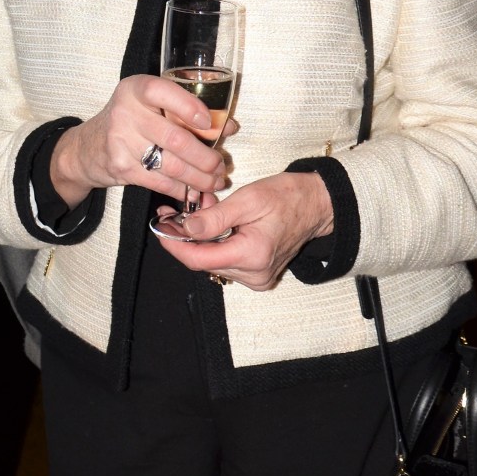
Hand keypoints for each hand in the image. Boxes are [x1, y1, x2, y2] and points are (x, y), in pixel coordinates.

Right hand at [49, 74, 233, 208]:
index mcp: (136, 89)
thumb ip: (185, 110)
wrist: (88, 148)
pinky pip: (161, 182)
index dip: (189, 107)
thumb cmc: (129, 121)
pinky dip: (182, 189)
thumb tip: (228, 126)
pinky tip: (195, 191)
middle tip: (220, 165)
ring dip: (199, 178)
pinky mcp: (122, 168)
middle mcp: (126, 112)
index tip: (209, 123)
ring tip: (215, 181)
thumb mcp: (149, 105)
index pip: (163, 92)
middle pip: (175, 138)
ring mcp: (121, 142)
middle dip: (205, 157)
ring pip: (172, 165)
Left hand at [152, 171, 332, 289]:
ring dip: (200, 236)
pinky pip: (224, 260)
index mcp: (253, 256)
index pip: (198, 259)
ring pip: (212, 260)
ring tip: (203, 207)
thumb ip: (213, 218)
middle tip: (179, 208)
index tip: (159, 227)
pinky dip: (214, 241)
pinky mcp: (257, 274)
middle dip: (186, 235)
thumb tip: (183, 230)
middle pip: (203, 260)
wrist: (317, 205)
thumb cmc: (288, 197)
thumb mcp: (247, 200)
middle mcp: (255, 275)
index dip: (174, 244)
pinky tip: (215, 221)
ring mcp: (257, 278)